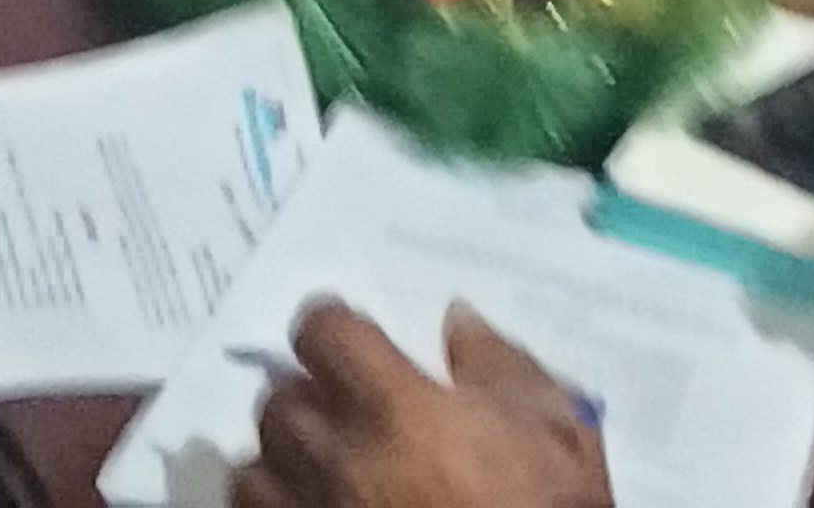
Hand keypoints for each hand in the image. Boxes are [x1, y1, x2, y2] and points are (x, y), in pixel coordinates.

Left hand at [227, 303, 611, 507]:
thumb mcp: (559, 434)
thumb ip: (502, 366)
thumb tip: (459, 323)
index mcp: (398, 409)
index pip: (323, 333)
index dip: (334, 326)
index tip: (352, 337)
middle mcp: (338, 458)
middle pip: (282, 397)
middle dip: (309, 391)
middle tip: (346, 404)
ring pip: (255, 462)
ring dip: (283, 453)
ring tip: (320, 460)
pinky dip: (270, 502)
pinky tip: (308, 502)